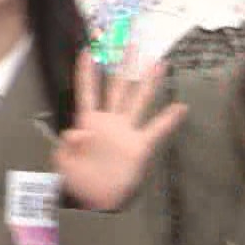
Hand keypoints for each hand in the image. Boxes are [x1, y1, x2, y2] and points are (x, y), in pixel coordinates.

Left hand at [54, 49, 187, 211]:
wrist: (95, 201)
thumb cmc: (76, 179)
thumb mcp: (63, 162)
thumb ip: (66, 146)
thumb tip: (75, 133)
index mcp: (87, 121)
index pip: (86, 91)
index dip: (86, 72)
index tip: (88, 50)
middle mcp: (108, 120)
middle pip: (116, 87)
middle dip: (122, 65)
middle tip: (130, 42)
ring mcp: (125, 131)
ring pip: (137, 100)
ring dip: (147, 82)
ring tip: (158, 62)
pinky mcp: (139, 146)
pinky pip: (156, 130)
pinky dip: (168, 119)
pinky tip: (181, 106)